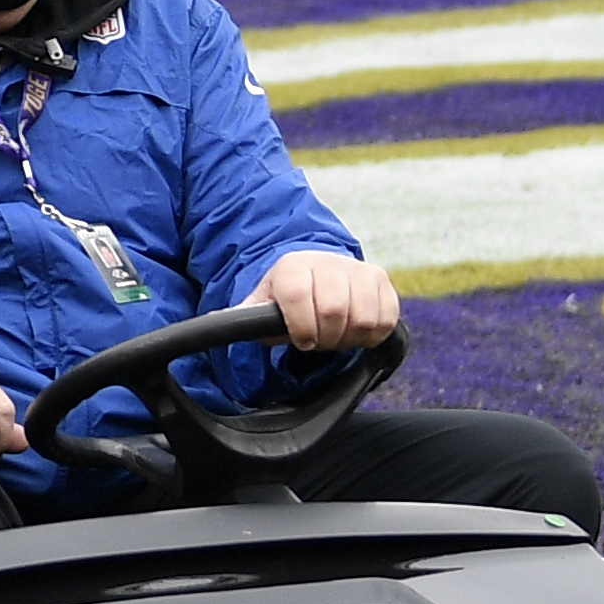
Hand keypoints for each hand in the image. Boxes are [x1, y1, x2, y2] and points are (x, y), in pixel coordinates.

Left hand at [256, 249, 402, 350]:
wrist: (317, 272)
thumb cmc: (286, 297)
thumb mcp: (261, 305)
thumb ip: (244, 318)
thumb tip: (217, 324)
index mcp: (293, 267)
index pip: (298, 297)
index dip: (301, 327)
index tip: (302, 340)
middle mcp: (328, 263)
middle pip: (334, 310)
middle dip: (326, 337)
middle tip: (320, 341)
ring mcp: (358, 269)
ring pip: (364, 317)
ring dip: (350, 337)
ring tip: (337, 335)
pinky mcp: (381, 279)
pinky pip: (386, 317)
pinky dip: (372, 334)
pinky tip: (356, 331)